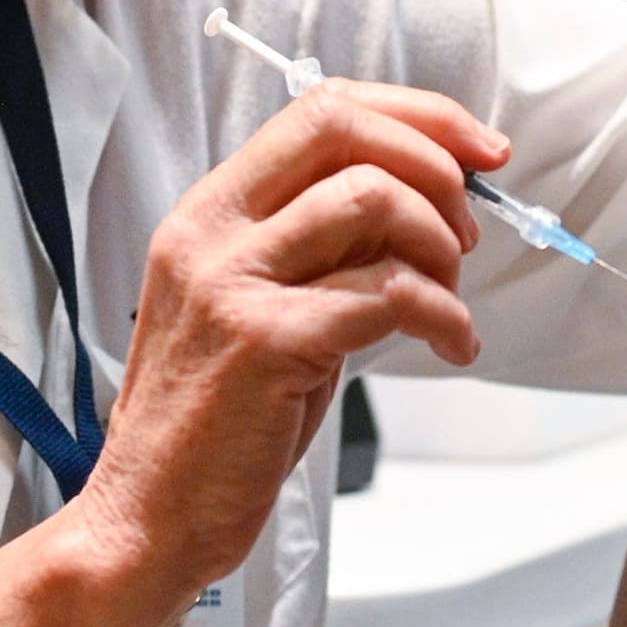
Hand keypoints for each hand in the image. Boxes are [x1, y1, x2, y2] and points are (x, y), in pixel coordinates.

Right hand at [65, 81, 503, 609]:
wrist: (148, 514)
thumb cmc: (214, 422)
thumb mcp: (258, 307)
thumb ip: (321, 249)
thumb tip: (421, 205)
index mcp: (209, 213)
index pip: (319, 111)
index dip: (416, 117)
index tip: (477, 149)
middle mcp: (212, 233)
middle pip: (343, 129)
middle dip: (435, 160)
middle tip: (467, 227)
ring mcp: (233, 282)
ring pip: (373, 201)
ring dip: (440, 245)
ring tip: (449, 300)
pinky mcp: (267, 341)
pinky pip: (389, 294)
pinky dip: (445, 314)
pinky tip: (452, 343)